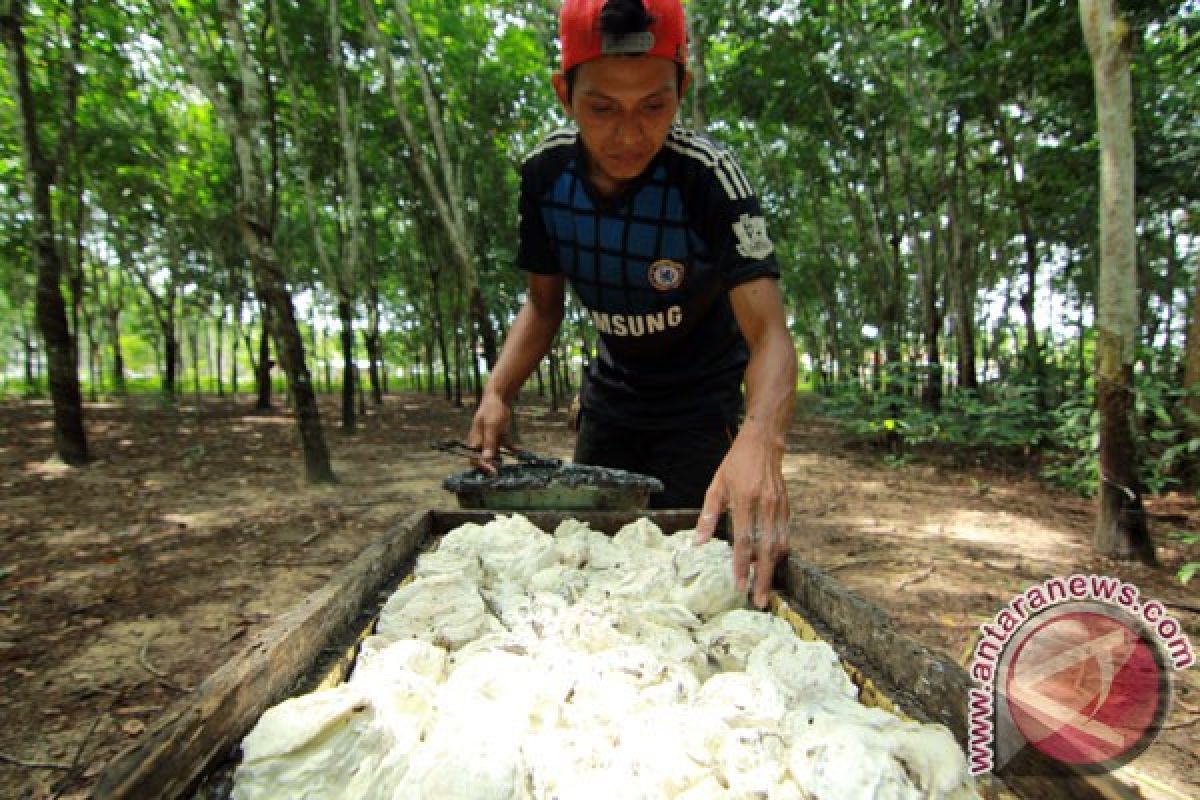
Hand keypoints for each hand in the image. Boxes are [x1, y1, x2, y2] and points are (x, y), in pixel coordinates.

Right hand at [466, 394, 512, 474]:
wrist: (499, 397)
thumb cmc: (492, 411)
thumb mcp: (491, 428)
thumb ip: (489, 443)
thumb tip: (486, 459)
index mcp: (475, 440)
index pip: (474, 458)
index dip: (482, 466)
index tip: (493, 471)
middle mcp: (481, 441)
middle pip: (484, 458)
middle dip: (492, 465)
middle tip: (501, 471)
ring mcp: (491, 438)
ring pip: (495, 453)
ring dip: (501, 459)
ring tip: (508, 465)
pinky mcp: (499, 434)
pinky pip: (505, 445)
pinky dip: (511, 449)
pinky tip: (518, 451)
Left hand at [694, 423, 789, 608]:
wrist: (763, 444)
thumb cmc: (736, 465)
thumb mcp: (716, 486)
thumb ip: (708, 516)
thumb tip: (699, 543)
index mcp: (745, 501)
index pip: (744, 540)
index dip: (741, 565)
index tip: (739, 585)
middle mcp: (765, 506)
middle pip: (765, 550)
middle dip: (762, 578)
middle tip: (759, 600)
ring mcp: (778, 508)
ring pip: (779, 546)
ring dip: (772, 570)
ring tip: (764, 588)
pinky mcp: (786, 508)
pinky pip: (784, 536)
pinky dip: (778, 554)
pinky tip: (770, 565)